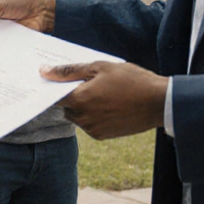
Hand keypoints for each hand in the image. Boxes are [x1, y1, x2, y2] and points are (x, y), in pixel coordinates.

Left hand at [42, 61, 167, 139]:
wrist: (159, 102)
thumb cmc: (131, 80)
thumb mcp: (100, 67)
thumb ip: (70, 71)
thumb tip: (44, 71)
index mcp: (80, 99)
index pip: (54, 96)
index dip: (54, 87)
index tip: (56, 80)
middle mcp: (83, 118)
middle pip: (65, 107)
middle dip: (72, 96)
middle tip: (86, 83)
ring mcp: (93, 129)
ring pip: (77, 117)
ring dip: (82, 106)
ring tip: (101, 92)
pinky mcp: (103, 136)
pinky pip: (89, 124)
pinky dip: (93, 115)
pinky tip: (108, 104)